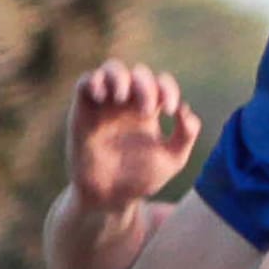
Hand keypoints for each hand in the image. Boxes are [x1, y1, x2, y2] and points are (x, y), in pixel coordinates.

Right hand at [66, 62, 201, 212]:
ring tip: (121, 96)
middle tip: (147, 109)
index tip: (171, 110)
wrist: (110, 198)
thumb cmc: (141, 179)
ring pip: (111, 70)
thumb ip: (185, 135)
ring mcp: (105, 105)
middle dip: (145, 85)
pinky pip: (84, 83)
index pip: (161, 83)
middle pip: (138, 73)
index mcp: (149, 110)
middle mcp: (127, 103)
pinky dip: (92, 81)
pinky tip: (102, 96)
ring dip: (119, 77)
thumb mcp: (172, 160)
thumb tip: (185, 110)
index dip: (168, 89)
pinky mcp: (83, 112)